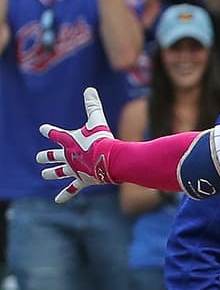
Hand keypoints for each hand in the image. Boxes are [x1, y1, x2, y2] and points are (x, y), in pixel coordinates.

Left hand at [36, 88, 119, 203]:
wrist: (109, 159)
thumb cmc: (103, 139)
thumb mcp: (98, 120)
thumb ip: (92, 105)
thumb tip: (89, 89)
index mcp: (69, 141)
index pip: (54, 134)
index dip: (48, 131)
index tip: (42, 129)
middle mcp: (68, 156)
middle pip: (52, 156)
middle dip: (46, 156)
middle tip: (40, 157)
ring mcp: (73, 169)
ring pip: (58, 172)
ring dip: (51, 173)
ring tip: (44, 174)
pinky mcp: (82, 180)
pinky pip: (72, 189)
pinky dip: (65, 194)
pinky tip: (58, 200)